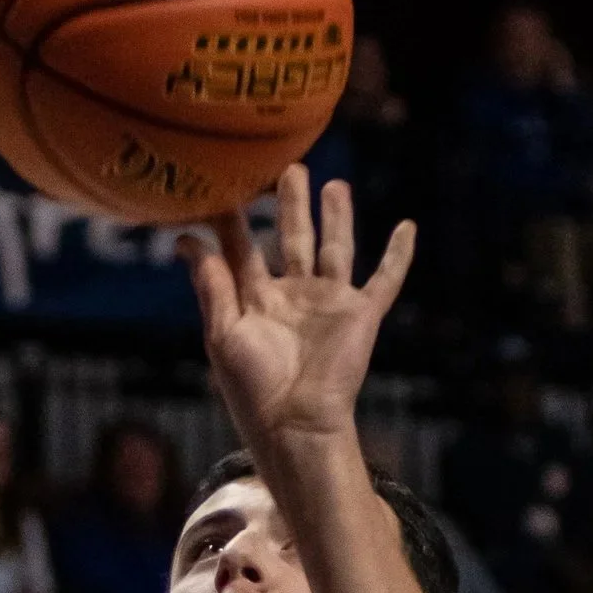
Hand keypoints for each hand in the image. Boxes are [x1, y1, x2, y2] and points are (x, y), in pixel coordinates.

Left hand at [179, 167, 415, 452]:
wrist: (298, 424)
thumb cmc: (254, 388)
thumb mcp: (223, 334)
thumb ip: (211, 285)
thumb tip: (185, 240)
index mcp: (256, 302)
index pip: (243, 251)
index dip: (233, 221)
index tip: (223, 186)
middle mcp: (293, 298)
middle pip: (292, 240)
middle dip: (290, 206)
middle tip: (288, 168)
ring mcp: (329, 304)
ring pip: (335, 248)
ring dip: (336, 217)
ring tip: (334, 183)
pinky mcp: (361, 314)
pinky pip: (385, 279)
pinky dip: (398, 255)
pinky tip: (407, 226)